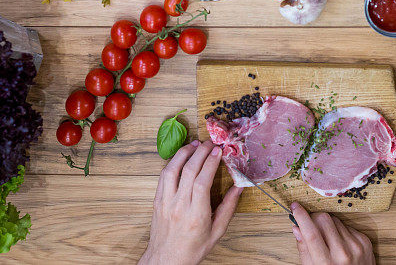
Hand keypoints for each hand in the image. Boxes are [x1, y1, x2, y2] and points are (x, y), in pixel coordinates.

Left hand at [139, 140, 242, 264]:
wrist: (166, 260)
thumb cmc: (193, 248)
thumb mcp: (217, 232)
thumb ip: (228, 208)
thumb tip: (238, 187)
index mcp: (196, 216)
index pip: (202, 182)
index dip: (210, 163)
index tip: (218, 151)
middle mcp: (179, 207)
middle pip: (188, 171)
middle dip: (200, 152)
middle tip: (210, 143)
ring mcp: (165, 202)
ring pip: (172, 170)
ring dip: (184, 153)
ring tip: (194, 144)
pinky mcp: (157, 201)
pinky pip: (163, 176)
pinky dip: (172, 162)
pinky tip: (181, 157)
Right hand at [290, 202, 374, 264]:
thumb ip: (304, 249)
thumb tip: (297, 227)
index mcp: (326, 263)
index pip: (311, 233)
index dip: (301, 217)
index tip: (295, 207)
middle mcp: (343, 253)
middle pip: (324, 220)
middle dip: (314, 218)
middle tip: (310, 223)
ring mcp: (356, 246)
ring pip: (335, 220)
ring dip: (327, 225)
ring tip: (327, 239)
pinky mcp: (364, 242)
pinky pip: (347, 226)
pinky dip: (340, 231)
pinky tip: (340, 242)